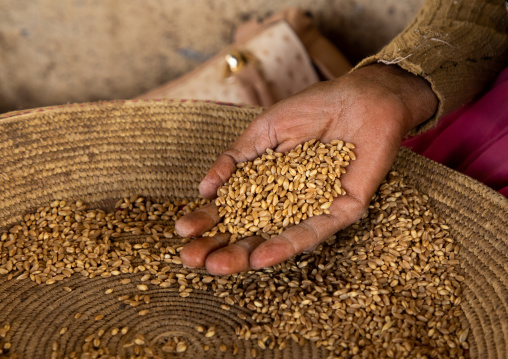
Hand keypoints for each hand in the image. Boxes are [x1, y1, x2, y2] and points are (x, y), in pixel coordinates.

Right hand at [175, 64, 436, 274]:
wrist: (363, 97)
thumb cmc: (315, 108)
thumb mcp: (265, 129)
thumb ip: (236, 158)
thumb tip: (203, 188)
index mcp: (267, 181)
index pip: (232, 206)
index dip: (207, 219)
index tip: (182, 231)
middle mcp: (287, 200)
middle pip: (250, 229)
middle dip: (219, 244)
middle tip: (190, 258)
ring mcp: (312, 208)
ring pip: (275, 237)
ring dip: (245, 253)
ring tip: (216, 265)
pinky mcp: (340, 211)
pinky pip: (311, 232)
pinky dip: (286, 245)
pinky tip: (260, 258)